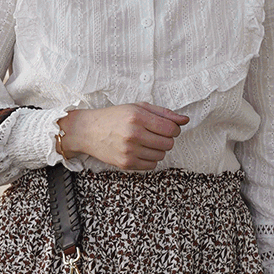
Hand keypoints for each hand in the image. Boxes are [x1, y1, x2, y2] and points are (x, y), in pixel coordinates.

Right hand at [57, 105, 188, 171]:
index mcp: (138, 117)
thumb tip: (185, 120)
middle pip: (168, 143)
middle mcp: (133, 134)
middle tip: (155, 134)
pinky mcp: (126, 163)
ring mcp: (129, 151)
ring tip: (145, 141)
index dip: (174, 129)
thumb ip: (164, 113)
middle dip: (166, 139)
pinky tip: (140, 150)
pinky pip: (151, 165)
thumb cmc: (114, 117)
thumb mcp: (138, 108)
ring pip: (161, 155)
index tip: (167, 128)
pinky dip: (150, 159)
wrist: (88, 131)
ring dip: (158, 149)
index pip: (171, 128)